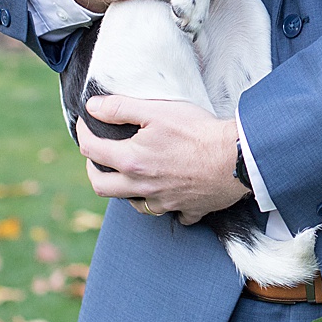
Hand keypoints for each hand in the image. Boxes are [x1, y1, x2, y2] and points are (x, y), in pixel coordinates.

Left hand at [78, 96, 246, 222]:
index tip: (84, 123)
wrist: (238, 157)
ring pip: (134, 205)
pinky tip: (171, 193)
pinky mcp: (189, 209)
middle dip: (93, 171)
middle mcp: (142, 187)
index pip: (91, 150)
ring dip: (126, 192)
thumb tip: (92, 107)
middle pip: (102, 187)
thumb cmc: (198, 131)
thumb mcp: (156, 110)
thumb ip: (121, 108)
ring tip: (131, 175)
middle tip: (96, 157)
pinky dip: (168, 205)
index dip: (83, 133)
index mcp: (131, 162)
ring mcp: (166, 202)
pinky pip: (173, 214)